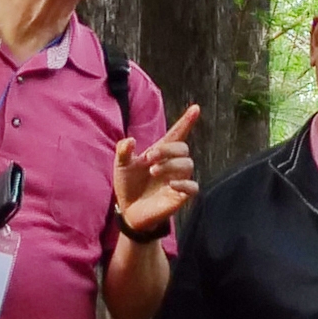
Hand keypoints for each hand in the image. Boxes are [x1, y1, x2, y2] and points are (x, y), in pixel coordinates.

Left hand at [114, 104, 200, 238]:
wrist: (128, 211)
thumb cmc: (128, 185)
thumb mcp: (121, 165)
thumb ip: (123, 150)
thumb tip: (130, 140)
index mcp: (161, 153)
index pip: (178, 133)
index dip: (187, 121)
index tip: (195, 108)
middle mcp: (172, 164)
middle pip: (183, 147)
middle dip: (167, 150)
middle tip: (149, 158)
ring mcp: (178, 180)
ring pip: (188, 164)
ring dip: (171, 165)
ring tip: (153, 171)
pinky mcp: (180, 196)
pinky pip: (193, 187)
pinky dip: (184, 184)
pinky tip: (170, 184)